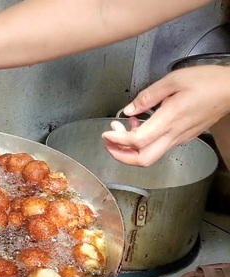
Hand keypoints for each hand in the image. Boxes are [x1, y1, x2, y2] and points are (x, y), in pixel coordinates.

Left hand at [102, 65, 229, 166]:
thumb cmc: (207, 81)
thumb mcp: (173, 80)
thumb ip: (148, 96)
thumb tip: (129, 109)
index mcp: (170, 119)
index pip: (138, 141)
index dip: (118, 141)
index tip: (106, 134)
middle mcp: (174, 134)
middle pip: (143, 159)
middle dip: (120, 155)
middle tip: (108, 142)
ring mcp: (179, 138)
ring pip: (150, 155)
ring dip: (130, 149)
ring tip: (121, 130)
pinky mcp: (183, 137)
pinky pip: (159, 147)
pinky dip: (143, 142)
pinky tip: (139, 125)